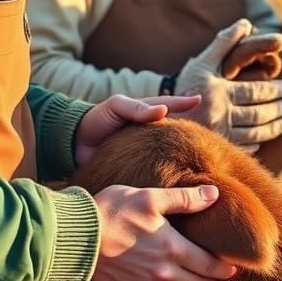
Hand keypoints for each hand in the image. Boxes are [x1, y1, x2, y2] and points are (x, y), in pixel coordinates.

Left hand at [74, 94, 199, 166]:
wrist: (72, 144)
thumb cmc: (94, 120)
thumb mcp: (115, 107)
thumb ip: (136, 108)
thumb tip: (163, 111)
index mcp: (143, 114)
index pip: (168, 105)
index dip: (183, 103)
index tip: (198, 100)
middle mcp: (146, 132)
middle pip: (173, 131)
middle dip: (189, 132)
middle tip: (209, 136)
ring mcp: (142, 150)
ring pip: (166, 152)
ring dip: (181, 155)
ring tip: (202, 159)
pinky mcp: (136, 168)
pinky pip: (154, 168)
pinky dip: (166, 172)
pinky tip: (178, 180)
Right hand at [92, 184, 237, 280]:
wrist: (75, 238)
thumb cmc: (112, 211)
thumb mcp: (150, 198)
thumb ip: (185, 199)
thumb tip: (214, 194)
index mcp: (173, 249)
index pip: (210, 266)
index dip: (225, 267)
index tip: (234, 266)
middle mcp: (164, 274)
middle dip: (212, 277)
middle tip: (218, 271)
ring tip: (197, 276)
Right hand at [176, 19, 281, 150]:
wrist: (161, 113)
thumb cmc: (187, 84)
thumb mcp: (204, 62)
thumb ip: (225, 42)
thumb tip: (246, 23)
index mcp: (217, 91)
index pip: (255, 92)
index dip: (275, 90)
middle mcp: (217, 113)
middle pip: (258, 113)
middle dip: (279, 109)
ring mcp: (217, 133)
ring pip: (256, 133)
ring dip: (276, 127)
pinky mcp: (216, 147)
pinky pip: (244, 147)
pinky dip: (258, 143)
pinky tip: (266, 136)